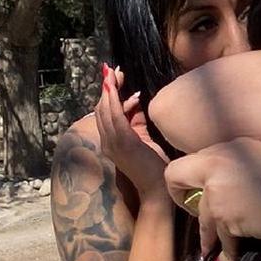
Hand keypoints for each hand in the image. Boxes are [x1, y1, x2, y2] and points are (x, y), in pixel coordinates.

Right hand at [95, 66, 169, 200]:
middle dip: (107, 88)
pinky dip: (113, 101)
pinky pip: (114, 118)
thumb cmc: (154, 167)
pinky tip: (113, 88)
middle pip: (102, 109)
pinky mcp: (124, 144)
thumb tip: (137, 104)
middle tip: (112, 70)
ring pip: (105, 111)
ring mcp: (113, 143)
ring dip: (108, 90)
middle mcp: (108, 142)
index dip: (108, 95)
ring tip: (111, 73)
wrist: (158, 190)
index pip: (105, 113)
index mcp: (112, 141)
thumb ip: (138, 123)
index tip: (115, 78)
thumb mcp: (144, 140)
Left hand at [164, 138, 260, 260]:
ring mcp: (216, 192)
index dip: (189, 176)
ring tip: (208, 249)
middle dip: (178, 196)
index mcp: (225, 148)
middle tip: (188, 210)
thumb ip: (236, 164)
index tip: (196, 190)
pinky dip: (226, 253)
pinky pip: (221, 239)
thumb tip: (222, 181)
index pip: (191, 159)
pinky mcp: (224, 218)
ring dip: (207, 237)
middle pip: (175, 177)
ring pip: (201, 218)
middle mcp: (215, 165)